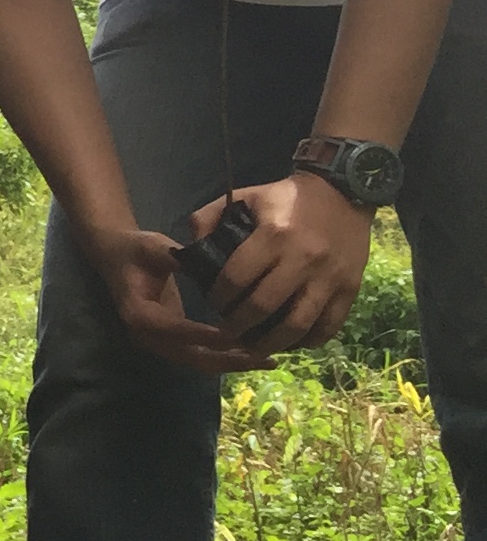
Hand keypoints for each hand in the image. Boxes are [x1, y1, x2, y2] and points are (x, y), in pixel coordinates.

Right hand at [76, 218, 260, 375]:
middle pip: (190, 357)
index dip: (204, 335)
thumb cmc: (135, 250)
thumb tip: (204, 261)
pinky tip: (251, 352)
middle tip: (264, 357)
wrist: (116, 256)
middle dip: (228, 359)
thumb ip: (176, 256)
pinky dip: (225, 356)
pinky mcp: (170, 341)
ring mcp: (158, 342)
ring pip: (198, 362)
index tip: (236, 333)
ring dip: (231, 362)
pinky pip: (199, 356)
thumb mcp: (153, 247)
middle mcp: (147, 336)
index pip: (174, 330)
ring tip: (267, 359)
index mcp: (139, 314)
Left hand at [187, 173, 373, 355]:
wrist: (344, 192)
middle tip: (227, 333)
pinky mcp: (350, 288)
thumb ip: (208, 218)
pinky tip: (290, 343)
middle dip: (238, 327)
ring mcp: (329, 277)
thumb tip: (189, 252)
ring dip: (270, 343)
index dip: (217, 298)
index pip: (235, 279)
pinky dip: (308, 341)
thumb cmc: (287, 197)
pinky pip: (328, 326)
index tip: (212, 304)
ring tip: (253, 348)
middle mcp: (302, 259)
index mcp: (273, 235)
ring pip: (296, 325)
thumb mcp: (245, 196)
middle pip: (262, 307)